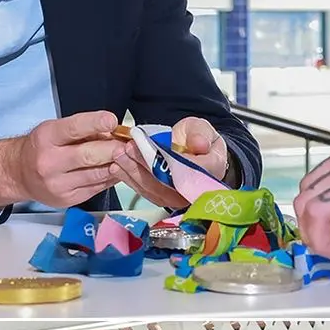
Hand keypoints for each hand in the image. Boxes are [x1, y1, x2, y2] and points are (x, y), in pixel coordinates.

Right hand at [0, 110, 122, 210]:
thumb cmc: (42, 147)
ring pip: (96, 175)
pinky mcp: (67, 200)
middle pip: (88, 156)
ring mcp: (58, 184)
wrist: (18, 174)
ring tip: (128, 157)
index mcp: (46, 138)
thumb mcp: (55, 130)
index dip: (94, 123)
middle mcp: (49, 162)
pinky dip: (110, 178)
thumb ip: (83, 130)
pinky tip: (117, 170)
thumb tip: (113, 132)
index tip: (112, 120)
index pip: (73, 128)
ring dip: (117, 165)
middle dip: (113, 149)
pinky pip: (96, 188)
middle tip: (130, 144)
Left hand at [113, 117, 229, 208]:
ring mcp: (178, 198)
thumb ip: (201, 134)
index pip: (188, 170)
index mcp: (211, 171)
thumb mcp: (201, 129)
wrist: (194, 153)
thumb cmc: (198, 140)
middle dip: (144, 165)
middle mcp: (195, 190)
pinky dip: (130, 180)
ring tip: (119, 156)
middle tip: (127, 149)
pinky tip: (117, 169)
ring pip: (154, 190)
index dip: (167, 160)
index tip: (149, 146)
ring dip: (133, 173)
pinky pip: (146, 193)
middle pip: (167, 183)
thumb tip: (200, 143)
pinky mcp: (163, 199)